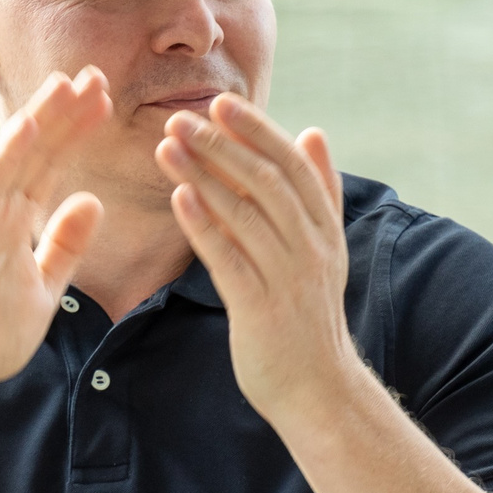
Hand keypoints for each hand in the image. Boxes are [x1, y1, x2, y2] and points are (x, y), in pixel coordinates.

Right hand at [0, 68, 109, 405]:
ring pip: (8, 161)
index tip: (105, 98)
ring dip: (36, 121)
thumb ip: (65, 244)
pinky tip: (25, 128)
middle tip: (96, 73)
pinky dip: (1, 159)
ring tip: (65, 84)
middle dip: (63, 114)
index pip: (50, 165)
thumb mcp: (45, 287)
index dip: (75, 131)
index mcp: (14, 222)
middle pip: (33, 153)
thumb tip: (92, 199)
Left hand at [155, 94, 357, 420]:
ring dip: (203, 176)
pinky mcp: (260, 309)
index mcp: (324, 229)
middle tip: (181, 117)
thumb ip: (320, 192)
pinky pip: (229, 259)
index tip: (221, 104)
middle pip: (266, 182)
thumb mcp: (326, 249)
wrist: (317, 388)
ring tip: (166, 147)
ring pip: (243, 214)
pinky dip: (204, 226)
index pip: (292, 166)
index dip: (257, 131)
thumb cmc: (310, 314)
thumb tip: (313, 132)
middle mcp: (310, 248)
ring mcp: (287, 278)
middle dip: (222, 145)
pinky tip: (179, 198)